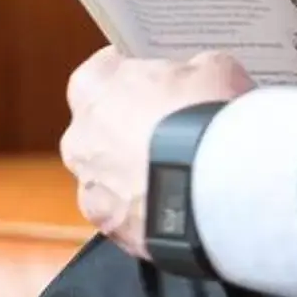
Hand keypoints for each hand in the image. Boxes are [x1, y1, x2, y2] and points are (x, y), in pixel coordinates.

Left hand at [61, 48, 253, 262]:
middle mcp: (80, 138)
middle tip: (171, 129)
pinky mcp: (110, 227)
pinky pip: (124, 215)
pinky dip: (147, 211)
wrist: (217, 190)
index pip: (100, 72)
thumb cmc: (205, 119)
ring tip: (182, 175)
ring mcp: (91, 187)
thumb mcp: (215, 70)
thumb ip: (194, 70)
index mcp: (94, 89)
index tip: (152, 79)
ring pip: (108, 176)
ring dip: (135, 174)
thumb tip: (199, 76)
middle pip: (98, 127)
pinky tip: (180, 206)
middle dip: (128, 127)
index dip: (129, 74)